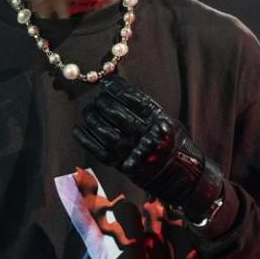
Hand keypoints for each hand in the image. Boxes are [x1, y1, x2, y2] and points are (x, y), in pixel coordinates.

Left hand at [73, 75, 223, 223]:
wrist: (181, 175)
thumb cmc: (171, 142)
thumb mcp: (167, 120)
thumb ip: (145, 107)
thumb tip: (118, 88)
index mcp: (159, 122)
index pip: (133, 100)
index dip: (117, 90)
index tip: (106, 83)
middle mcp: (146, 137)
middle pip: (118, 115)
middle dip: (103, 103)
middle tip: (96, 98)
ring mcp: (133, 153)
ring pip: (106, 132)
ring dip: (92, 119)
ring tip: (87, 110)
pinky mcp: (123, 166)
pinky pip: (99, 151)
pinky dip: (85, 139)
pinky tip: (78, 128)